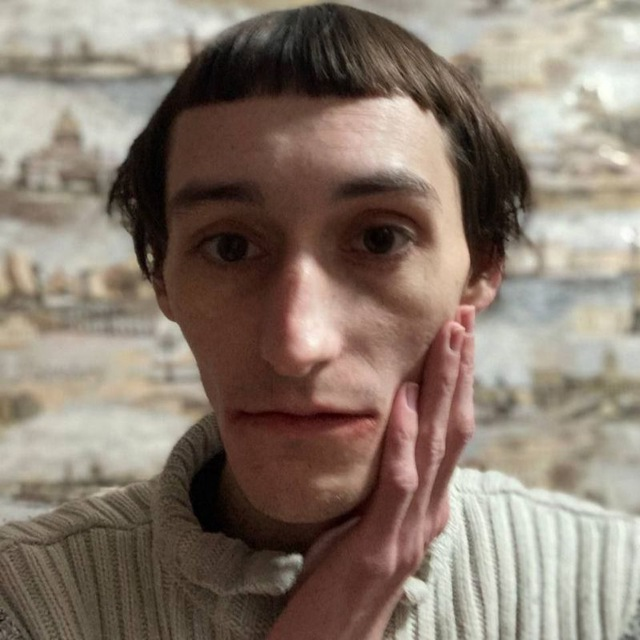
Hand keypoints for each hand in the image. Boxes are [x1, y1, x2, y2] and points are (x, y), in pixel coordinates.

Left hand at [267, 306, 475, 639]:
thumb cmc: (342, 581)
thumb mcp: (369, 524)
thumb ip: (385, 486)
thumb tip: (386, 438)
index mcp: (427, 503)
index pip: (450, 430)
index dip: (457, 380)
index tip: (456, 334)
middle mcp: (429, 511)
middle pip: (453, 426)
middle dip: (458, 368)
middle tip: (464, 317)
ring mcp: (410, 529)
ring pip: (435, 445)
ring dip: (442, 388)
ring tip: (447, 338)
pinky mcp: (380, 546)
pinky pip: (397, 482)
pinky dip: (405, 438)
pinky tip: (405, 400)